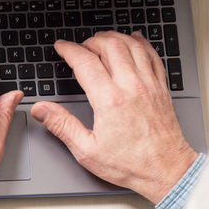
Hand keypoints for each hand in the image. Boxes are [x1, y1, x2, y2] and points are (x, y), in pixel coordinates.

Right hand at [30, 31, 197, 203]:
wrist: (166, 170)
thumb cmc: (130, 164)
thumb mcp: (87, 151)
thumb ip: (62, 126)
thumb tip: (41, 110)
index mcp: (110, 100)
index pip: (86, 62)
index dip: (70, 50)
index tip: (61, 47)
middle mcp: (131, 87)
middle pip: (110, 46)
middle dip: (91, 41)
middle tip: (80, 46)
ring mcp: (149, 85)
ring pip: (132, 46)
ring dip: (114, 38)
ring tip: (101, 40)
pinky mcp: (161, 89)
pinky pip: (153, 55)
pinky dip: (141, 43)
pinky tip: (134, 40)